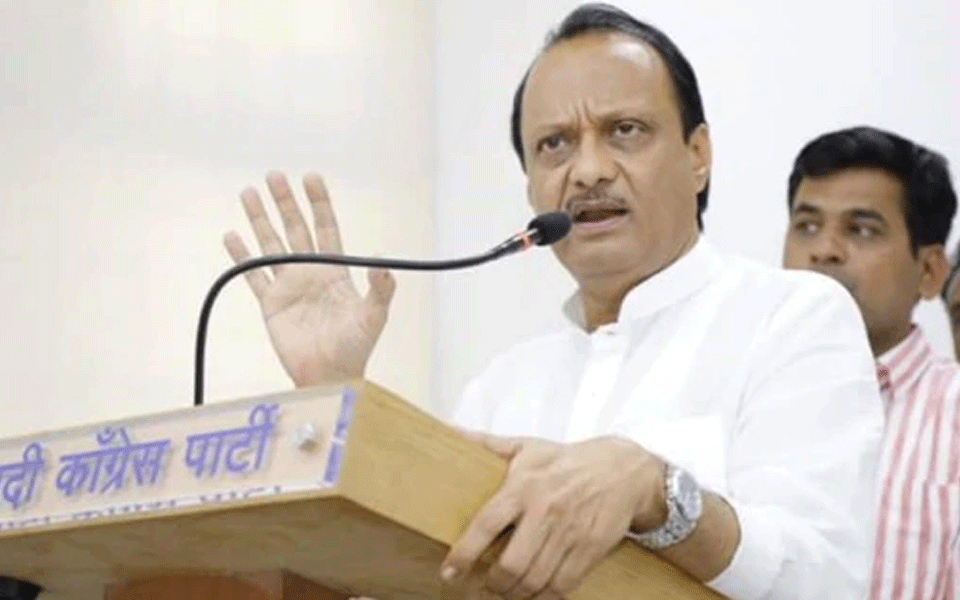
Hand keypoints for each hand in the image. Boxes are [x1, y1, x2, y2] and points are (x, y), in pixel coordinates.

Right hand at [223, 171, 395, 386]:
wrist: (331, 375)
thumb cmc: (356, 347)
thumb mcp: (374, 316)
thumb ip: (380, 288)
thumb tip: (382, 261)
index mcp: (335, 271)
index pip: (325, 228)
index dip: (318, 203)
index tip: (310, 178)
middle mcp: (310, 272)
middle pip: (295, 229)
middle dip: (285, 202)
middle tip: (274, 175)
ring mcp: (289, 286)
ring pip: (271, 245)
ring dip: (260, 220)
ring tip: (249, 193)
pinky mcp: (271, 304)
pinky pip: (252, 276)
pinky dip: (241, 256)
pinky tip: (232, 236)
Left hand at [441, 433, 665, 599]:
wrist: (622, 469)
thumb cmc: (565, 460)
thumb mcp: (525, 446)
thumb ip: (485, 444)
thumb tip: (449, 430)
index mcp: (523, 486)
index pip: (487, 524)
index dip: (465, 552)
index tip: (449, 571)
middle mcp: (544, 511)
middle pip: (511, 564)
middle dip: (493, 584)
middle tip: (484, 586)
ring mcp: (568, 533)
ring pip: (535, 580)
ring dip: (515, 594)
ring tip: (505, 591)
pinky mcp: (589, 549)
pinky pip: (561, 586)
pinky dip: (543, 597)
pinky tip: (533, 594)